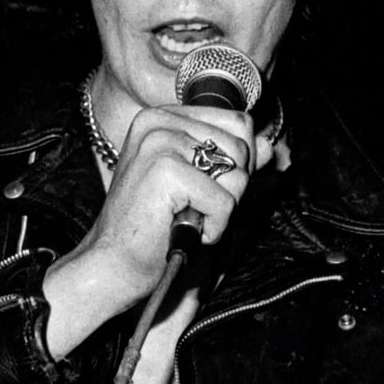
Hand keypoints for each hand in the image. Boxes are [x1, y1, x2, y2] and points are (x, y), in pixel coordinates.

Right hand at [44, 103, 277, 354]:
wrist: (113, 265)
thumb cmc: (154, 230)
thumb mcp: (201, 189)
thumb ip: (233, 163)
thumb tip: (270, 146)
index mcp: (164, 118)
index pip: (237, 122)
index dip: (237, 164)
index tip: (202, 190)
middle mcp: (159, 122)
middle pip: (242, 146)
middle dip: (230, 188)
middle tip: (192, 208)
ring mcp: (159, 143)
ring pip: (237, 174)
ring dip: (221, 209)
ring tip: (185, 218)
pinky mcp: (165, 170)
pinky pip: (225, 202)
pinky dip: (213, 227)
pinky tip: (181, 230)